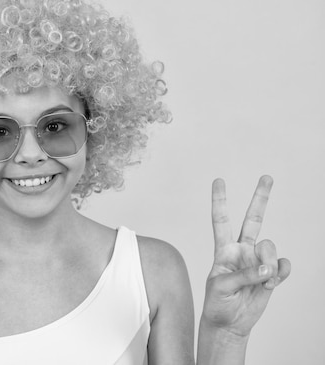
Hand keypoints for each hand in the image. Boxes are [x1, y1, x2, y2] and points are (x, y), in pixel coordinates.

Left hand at [201, 175, 290, 337]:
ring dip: (268, 263)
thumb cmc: (217, 303)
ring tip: (263, 280)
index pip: (221, 220)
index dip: (220, 200)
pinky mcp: (271, 273)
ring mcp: (257, 260)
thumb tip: (267, 268)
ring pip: (270, 246)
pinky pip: (282, 265)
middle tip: (266, 177)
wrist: (229, 324)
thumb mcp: (221, 287)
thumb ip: (243, 275)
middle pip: (253, 219)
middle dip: (260, 198)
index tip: (218, 180)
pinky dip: (279, 274)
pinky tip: (271, 283)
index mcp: (223, 249)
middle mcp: (242, 250)